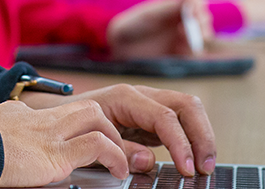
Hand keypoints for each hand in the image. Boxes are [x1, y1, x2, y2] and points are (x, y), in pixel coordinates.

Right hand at [0, 99, 132, 186]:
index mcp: (17, 116)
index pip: (53, 115)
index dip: (70, 129)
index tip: (74, 144)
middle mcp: (36, 119)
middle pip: (83, 107)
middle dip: (103, 124)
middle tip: (110, 146)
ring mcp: (47, 133)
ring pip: (96, 115)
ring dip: (114, 136)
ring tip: (119, 160)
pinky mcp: (54, 154)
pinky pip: (96, 146)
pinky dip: (114, 156)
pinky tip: (117, 171)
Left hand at [18, 83, 216, 177]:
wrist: (59, 114)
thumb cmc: (73, 123)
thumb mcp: (90, 137)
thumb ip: (119, 149)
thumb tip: (148, 160)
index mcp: (126, 97)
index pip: (165, 116)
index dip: (180, 143)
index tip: (187, 168)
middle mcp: (142, 95)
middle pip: (187, 106)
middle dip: (202, 136)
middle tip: (205, 167)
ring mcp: (150, 104)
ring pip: (189, 111)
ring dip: (202, 137)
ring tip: (205, 165)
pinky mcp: (153, 116)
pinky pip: (181, 121)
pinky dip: (192, 138)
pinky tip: (195, 158)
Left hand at [105, 0, 213, 58]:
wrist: (120, 48)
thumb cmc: (131, 26)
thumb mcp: (149, 14)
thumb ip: (169, 6)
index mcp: (175, 7)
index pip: (196, 2)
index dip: (198, 4)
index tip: (194, 8)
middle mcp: (182, 22)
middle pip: (203, 19)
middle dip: (202, 21)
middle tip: (193, 23)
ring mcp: (183, 39)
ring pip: (202, 37)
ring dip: (197, 36)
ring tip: (181, 36)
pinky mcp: (180, 56)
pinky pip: (194, 54)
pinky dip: (191, 51)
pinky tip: (179, 48)